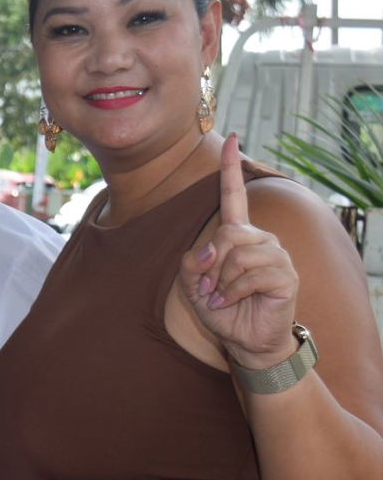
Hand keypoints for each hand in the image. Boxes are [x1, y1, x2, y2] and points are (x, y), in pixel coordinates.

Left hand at [177, 135, 298, 368]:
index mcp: (237, 235)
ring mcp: (276, 256)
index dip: (231, 169)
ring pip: (238, 253)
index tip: (233, 139)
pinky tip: (231, 302)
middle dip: (210, 262)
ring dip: (221, 280)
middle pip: (228, 232)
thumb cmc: (221, 309)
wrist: (244, 340)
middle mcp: (260, 240)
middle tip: (207, 287)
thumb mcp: (194, 285)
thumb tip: (208, 249)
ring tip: (221, 297)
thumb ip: (192, 262)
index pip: (235, 196)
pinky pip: (250, 274)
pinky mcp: (286, 276)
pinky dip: (232, 292)